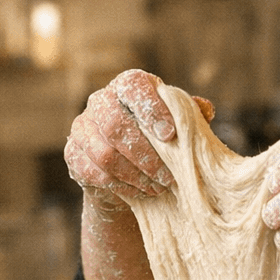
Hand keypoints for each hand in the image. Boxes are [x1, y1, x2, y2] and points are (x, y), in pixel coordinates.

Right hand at [64, 69, 215, 207]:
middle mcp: (101, 101)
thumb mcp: (177, 124)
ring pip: (105, 153)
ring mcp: (82, 127)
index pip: (134, 87)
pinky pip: (94, 172)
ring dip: (135, 175)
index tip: (170, 135)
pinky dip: (121, 186)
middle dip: (146, 155)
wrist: (128, 168)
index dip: (151, 109)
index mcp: (127, 86)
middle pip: (115, 124)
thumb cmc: (159, 139)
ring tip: (159, 187)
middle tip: (169, 176)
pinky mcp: (73, 154)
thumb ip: (190, 115)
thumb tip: (205, 110)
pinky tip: (142, 193)